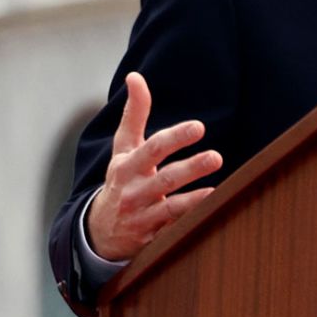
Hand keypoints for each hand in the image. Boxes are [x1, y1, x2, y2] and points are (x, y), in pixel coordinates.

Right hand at [87, 72, 222, 260]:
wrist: (99, 231)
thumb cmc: (121, 179)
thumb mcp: (122, 148)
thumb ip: (134, 113)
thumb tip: (135, 76)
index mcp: (127, 167)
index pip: (152, 149)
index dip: (175, 137)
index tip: (198, 127)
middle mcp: (134, 192)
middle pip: (165, 179)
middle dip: (191, 168)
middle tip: (216, 156)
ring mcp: (143, 218)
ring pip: (170, 209)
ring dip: (194, 199)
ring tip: (217, 190)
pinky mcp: (153, 239)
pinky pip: (174, 231)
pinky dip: (191, 223)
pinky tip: (212, 213)